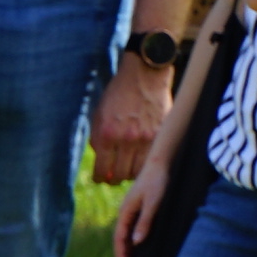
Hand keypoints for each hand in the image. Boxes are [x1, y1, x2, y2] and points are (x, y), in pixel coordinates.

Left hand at [90, 59, 170, 184]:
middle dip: (113, 179)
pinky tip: (140, 161)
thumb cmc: (118, 94)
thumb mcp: (98, 115)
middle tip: (113, 177)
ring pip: (137, 172)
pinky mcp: (159, 136)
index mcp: (105, 134)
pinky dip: (144, 165)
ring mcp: (144, 139)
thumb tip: (101, 163)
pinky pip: (151, 160)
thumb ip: (97, 139)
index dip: (99, 178)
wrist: (144, 76)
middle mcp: (125, 140)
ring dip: (130, 174)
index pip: (101, 170)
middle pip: (119, 175)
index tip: (99, 179)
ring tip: (126, 169)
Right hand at [112, 156, 168, 256]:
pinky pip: (133, 227)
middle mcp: (125, 212)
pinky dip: (133, 238)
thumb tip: (136, 242)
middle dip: (122, 254)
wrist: (159, 163)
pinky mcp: (139, 207)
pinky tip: (139, 244)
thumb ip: (145, 222)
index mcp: (125, 212)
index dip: (121, 254)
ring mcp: (132, 210)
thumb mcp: (153, 203)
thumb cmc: (157, 182)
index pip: (119, 238)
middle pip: (120, 238)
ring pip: (126, 233)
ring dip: (127, 247)